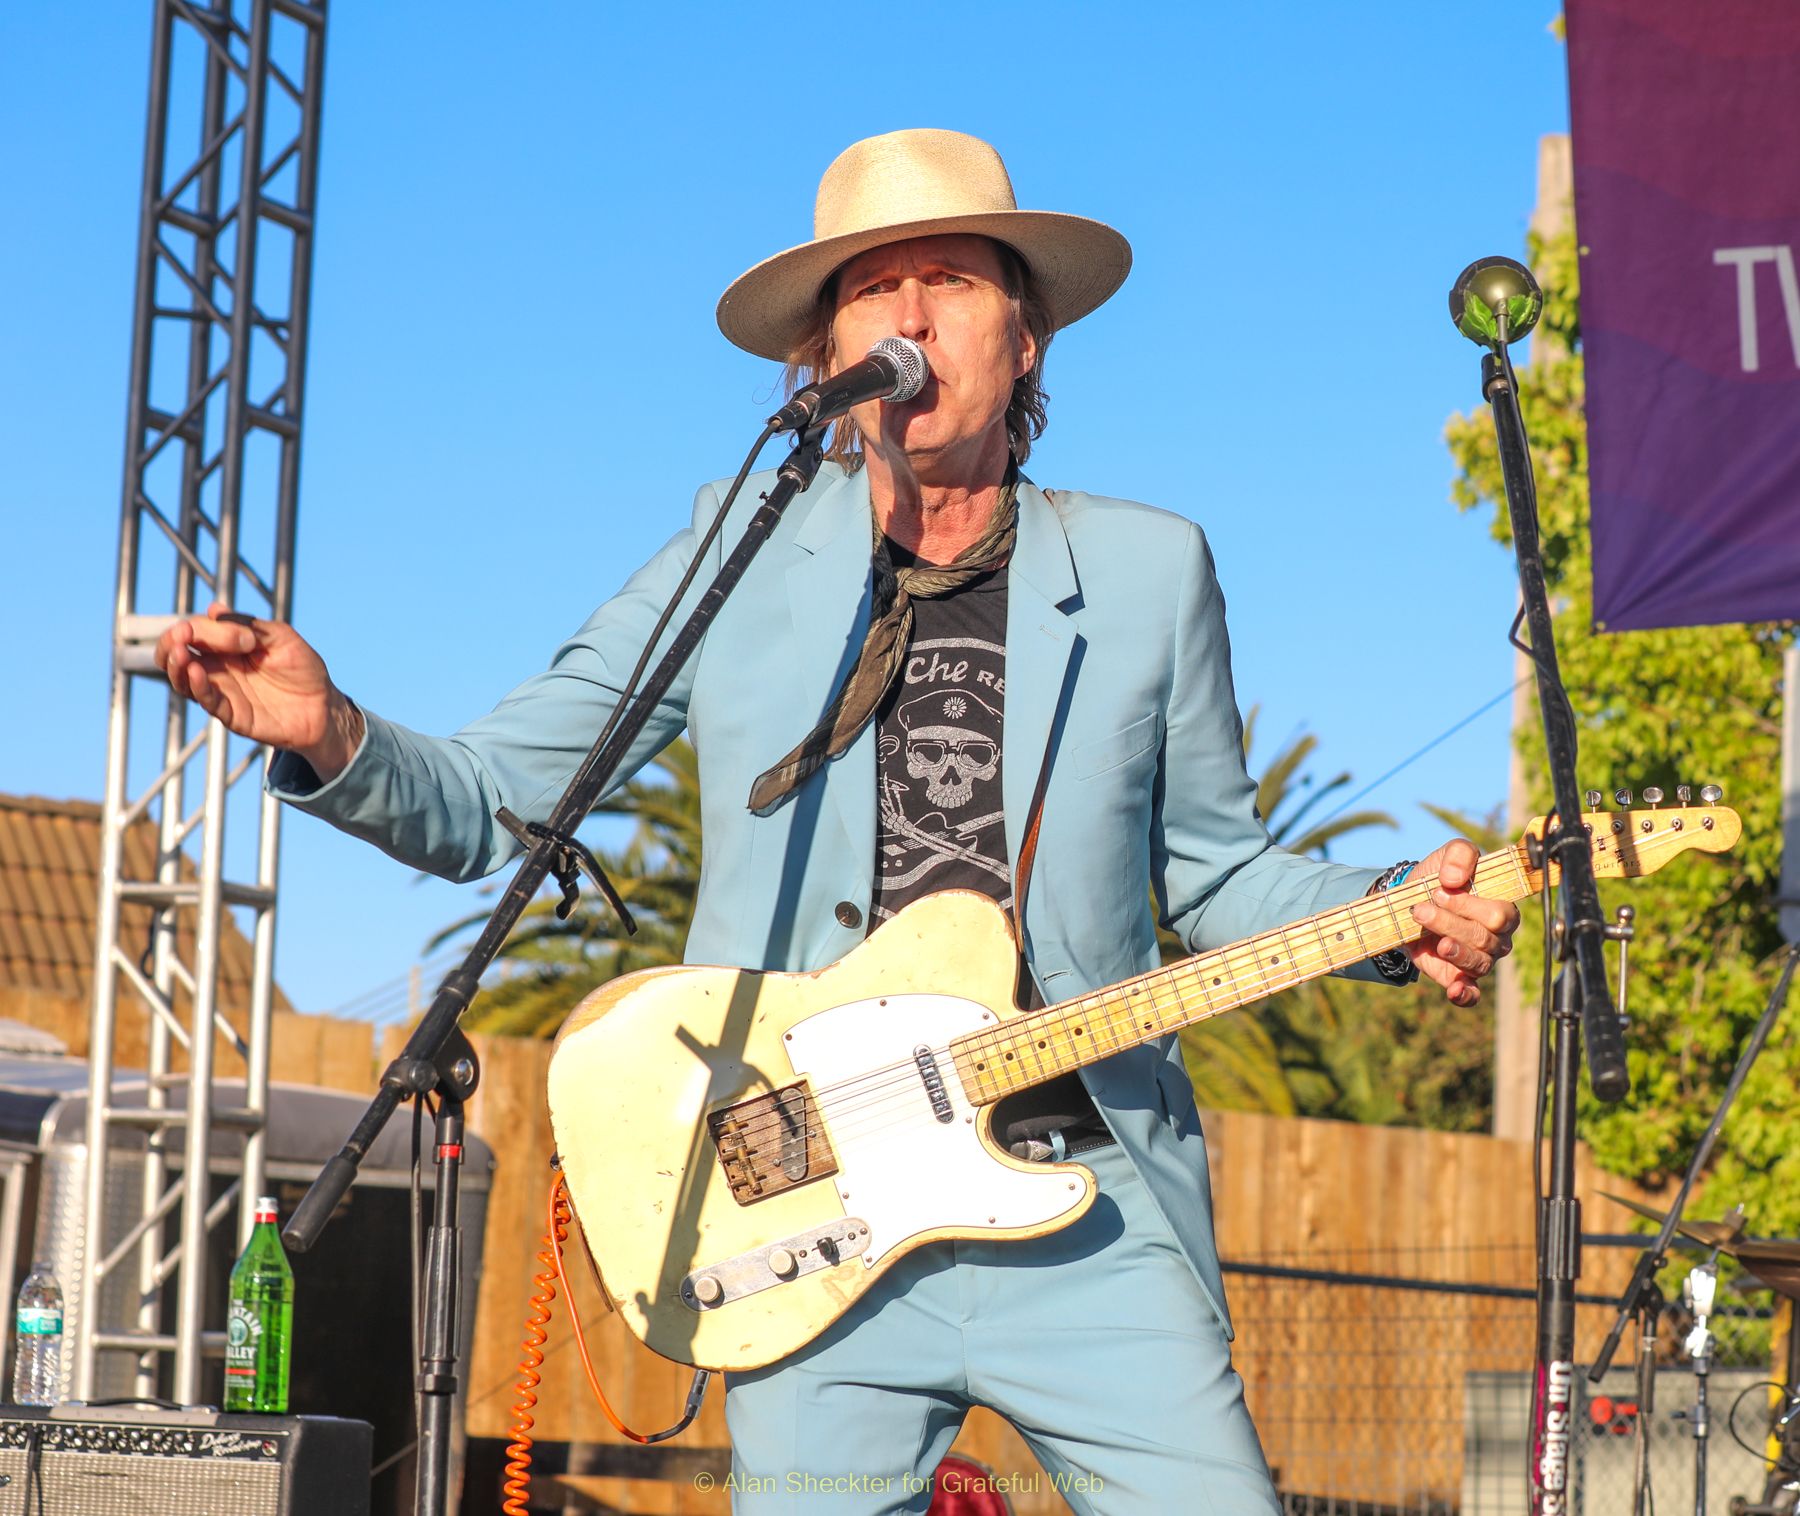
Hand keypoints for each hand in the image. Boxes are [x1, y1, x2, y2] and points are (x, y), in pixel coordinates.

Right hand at [153, 602, 362, 778]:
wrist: (324, 705)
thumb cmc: (303, 668)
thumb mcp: (282, 637)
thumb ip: (250, 625)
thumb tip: (214, 609)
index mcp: (226, 646)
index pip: (195, 631)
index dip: (196, 626)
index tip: (217, 621)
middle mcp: (217, 667)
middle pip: (176, 654)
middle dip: (171, 643)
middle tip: (181, 636)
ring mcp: (222, 691)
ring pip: (183, 679)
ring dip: (176, 665)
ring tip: (181, 654)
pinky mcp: (231, 714)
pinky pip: (207, 701)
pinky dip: (197, 687)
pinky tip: (196, 672)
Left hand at [1404, 838, 1519, 1006]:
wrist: (1411, 898)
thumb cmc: (1440, 877)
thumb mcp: (1450, 854)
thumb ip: (1460, 855)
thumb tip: (1455, 878)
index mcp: (1502, 908)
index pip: (1499, 914)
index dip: (1469, 905)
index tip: (1439, 890)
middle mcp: (1497, 937)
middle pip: (1484, 938)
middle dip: (1450, 923)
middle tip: (1422, 910)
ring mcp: (1480, 958)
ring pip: (1478, 962)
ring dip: (1454, 951)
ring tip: (1435, 941)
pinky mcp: (1458, 975)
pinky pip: (1471, 993)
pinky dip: (1464, 994)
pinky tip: (1453, 991)